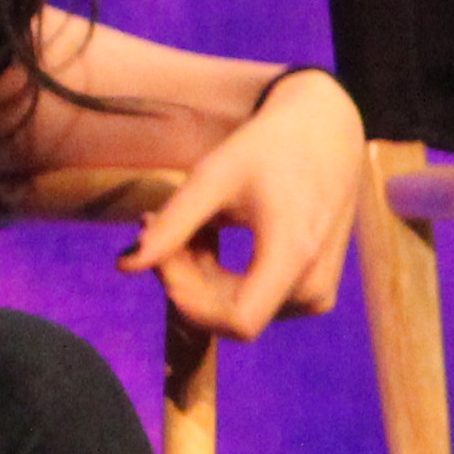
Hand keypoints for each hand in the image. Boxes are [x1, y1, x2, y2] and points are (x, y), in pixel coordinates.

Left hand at [119, 69, 360, 340]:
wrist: (328, 132)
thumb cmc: (270, 148)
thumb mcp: (215, 176)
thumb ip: (172, 224)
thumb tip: (126, 267)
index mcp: (295, 255)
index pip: (239, 322)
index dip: (190, 304)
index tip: (161, 260)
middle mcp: (313, 286)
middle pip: (229, 314)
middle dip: (185, 280)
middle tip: (156, 227)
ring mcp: (317, 294)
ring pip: (238, 310)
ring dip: (200, 277)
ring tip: (189, 226)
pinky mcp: (314, 292)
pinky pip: (255, 301)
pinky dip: (222, 277)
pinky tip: (210, 235)